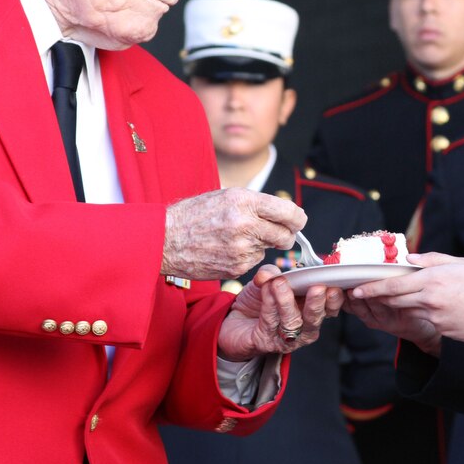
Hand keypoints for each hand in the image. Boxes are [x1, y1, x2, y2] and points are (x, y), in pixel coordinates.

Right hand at [163, 188, 306, 279]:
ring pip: (269, 248)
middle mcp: (245, 224)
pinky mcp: (236, 267)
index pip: (289, 212)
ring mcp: (241, 248)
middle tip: (276, 233)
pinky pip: (254, 260)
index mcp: (244, 201)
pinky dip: (247, 256)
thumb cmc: (195, 214)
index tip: (297, 221)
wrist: (165, 239)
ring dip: (261, 244)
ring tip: (236, 237)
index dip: (298, 219)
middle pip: (285, 235)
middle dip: (285, 235)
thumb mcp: (227, 196)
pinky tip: (227, 249)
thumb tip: (286, 214)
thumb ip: (257, 204)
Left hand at [218, 265, 343, 360]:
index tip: (334, 284)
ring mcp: (286, 338)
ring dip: (287, 301)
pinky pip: (270, 322)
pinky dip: (269, 304)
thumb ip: (272, 274)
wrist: (234, 321)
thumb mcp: (269, 282)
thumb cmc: (259, 301)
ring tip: (280, 284)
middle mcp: (303, 327)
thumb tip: (271, 272)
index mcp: (311, 309)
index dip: (335, 298)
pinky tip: (266, 290)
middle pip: (315, 318)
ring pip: (292, 321)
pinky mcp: (266, 342)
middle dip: (317, 303)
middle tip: (318, 288)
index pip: (329, 306)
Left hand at [348, 253, 463, 349]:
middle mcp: (430, 299)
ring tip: (391, 299)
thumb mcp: (461, 263)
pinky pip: (424, 321)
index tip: (357, 290)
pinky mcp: (442, 330)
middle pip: (394, 300)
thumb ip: (432, 260)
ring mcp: (435, 317)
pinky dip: (420, 314)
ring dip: (397, 306)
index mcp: (433, 279)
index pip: (394, 285)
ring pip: (407, 311)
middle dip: (378, 298)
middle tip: (363, 295)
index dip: (372, 289)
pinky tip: (427, 309)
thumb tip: (409, 259)